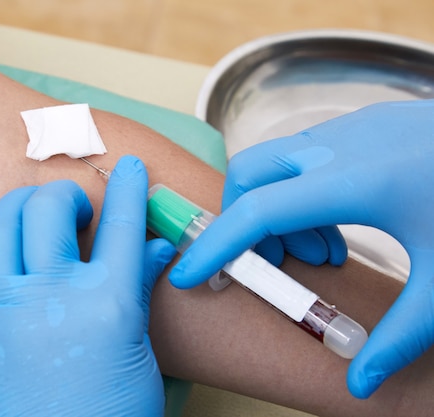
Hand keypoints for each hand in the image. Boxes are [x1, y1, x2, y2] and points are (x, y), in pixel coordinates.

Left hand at [0, 155, 175, 415]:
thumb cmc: (113, 412)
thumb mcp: (139, 349)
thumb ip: (138, 289)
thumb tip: (153, 247)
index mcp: (107, 301)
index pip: (120, 224)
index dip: (126, 186)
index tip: (126, 165)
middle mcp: (52, 296)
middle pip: (49, 208)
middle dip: (64, 193)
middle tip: (75, 206)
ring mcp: (7, 311)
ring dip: (19, 209)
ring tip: (34, 217)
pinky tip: (1, 265)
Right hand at [169, 99, 433, 397]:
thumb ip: (399, 336)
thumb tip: (358, 380)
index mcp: (357, 181)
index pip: (257, 211)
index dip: (215, 245)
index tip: (189, 274)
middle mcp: (341, 145)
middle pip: (248, 175)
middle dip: (240, 221)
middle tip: (279, 263)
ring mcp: (349, 128)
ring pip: (271, 164)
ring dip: (274, 210)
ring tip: (322, 249)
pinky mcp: (359, 125)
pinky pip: (300, 158)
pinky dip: (298, 194)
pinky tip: (339, 224)